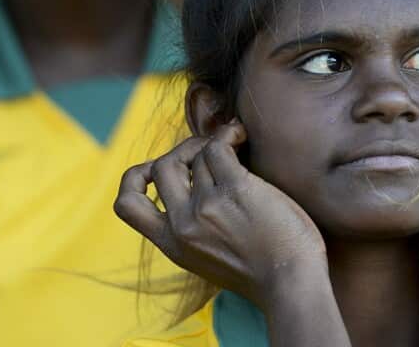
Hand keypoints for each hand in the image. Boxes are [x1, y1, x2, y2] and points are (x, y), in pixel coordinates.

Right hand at [114, 124, 327, 306]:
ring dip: (215, 142)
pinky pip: (219, 146)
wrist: (291, 284)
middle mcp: (183, 225)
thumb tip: (193, 188)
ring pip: (199, 154)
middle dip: (182, 151)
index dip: (134, 178)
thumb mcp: (209, 260)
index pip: (126, 205)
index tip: (155, 169)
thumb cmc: (264, 272)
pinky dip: (229, 133)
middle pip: (162, 167)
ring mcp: (207, 206)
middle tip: (207, 151)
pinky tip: (241, 136)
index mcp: (172, 245)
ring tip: (235, 142)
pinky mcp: (235, 189)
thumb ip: (193, 232)